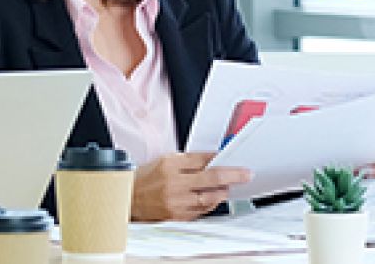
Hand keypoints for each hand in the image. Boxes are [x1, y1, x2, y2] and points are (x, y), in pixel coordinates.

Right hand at [131, 152, 252, 220]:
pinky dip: (210, 204)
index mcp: (170, 166)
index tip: (232, 158)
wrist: (129, 199)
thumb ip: (188, 161)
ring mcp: (177, 203)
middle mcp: (174, 184)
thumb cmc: (146, 178)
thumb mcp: (165, 161)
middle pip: (212, 179)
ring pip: (210, 198)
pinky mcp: (178, 217)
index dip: (219, 158)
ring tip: (228, 187)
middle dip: (233, 176)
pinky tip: (213, 198)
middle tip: (245, 174)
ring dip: (223, 192)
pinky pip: (202, 211)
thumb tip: (211, 161)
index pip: (202, 160)